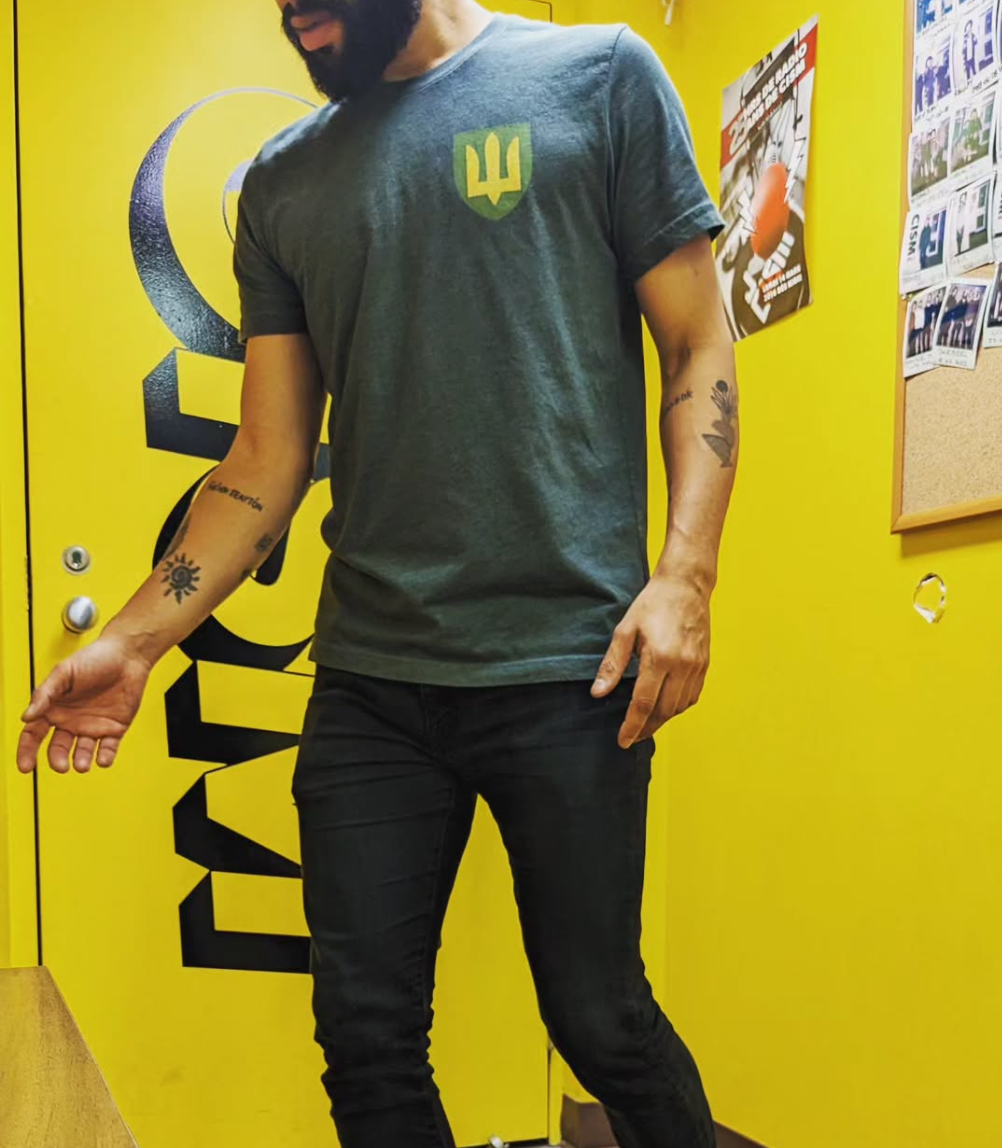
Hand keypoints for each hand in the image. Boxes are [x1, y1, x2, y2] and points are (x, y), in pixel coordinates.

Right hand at [17, 634, 152, 774]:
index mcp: (54, 708)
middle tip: (60, 766)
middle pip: (58, 748)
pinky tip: (102, 760)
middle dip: (57, 759)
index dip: (27, 751)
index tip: (26, 767)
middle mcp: (71, 720)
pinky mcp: (114, 728)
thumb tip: (27, 716)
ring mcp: (92, 726)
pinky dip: (105, 757)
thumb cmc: (94, 658)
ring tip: (81, 765)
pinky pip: (108, 748)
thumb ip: (45, 694)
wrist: (127, 654)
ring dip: (81, 760)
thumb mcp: (63, 672)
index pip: (33, 735)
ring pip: (82, 752)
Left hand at [591, 573, 710, 748]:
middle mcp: (681, 666)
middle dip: (646, 728)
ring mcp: (696, 666)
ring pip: (679, 707)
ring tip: (645, 724)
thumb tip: (598, 693)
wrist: (686, 586)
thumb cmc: (652, 605)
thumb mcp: (625, 631)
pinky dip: (678, 707)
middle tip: (631, 737)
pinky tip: (665, 707)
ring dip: (662, 719)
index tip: (623, 741)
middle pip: (662, 711)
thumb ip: (612, 665)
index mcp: (658, 657)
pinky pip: (692, 697)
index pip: (643, 704)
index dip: (632, 726)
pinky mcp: (704, 664)